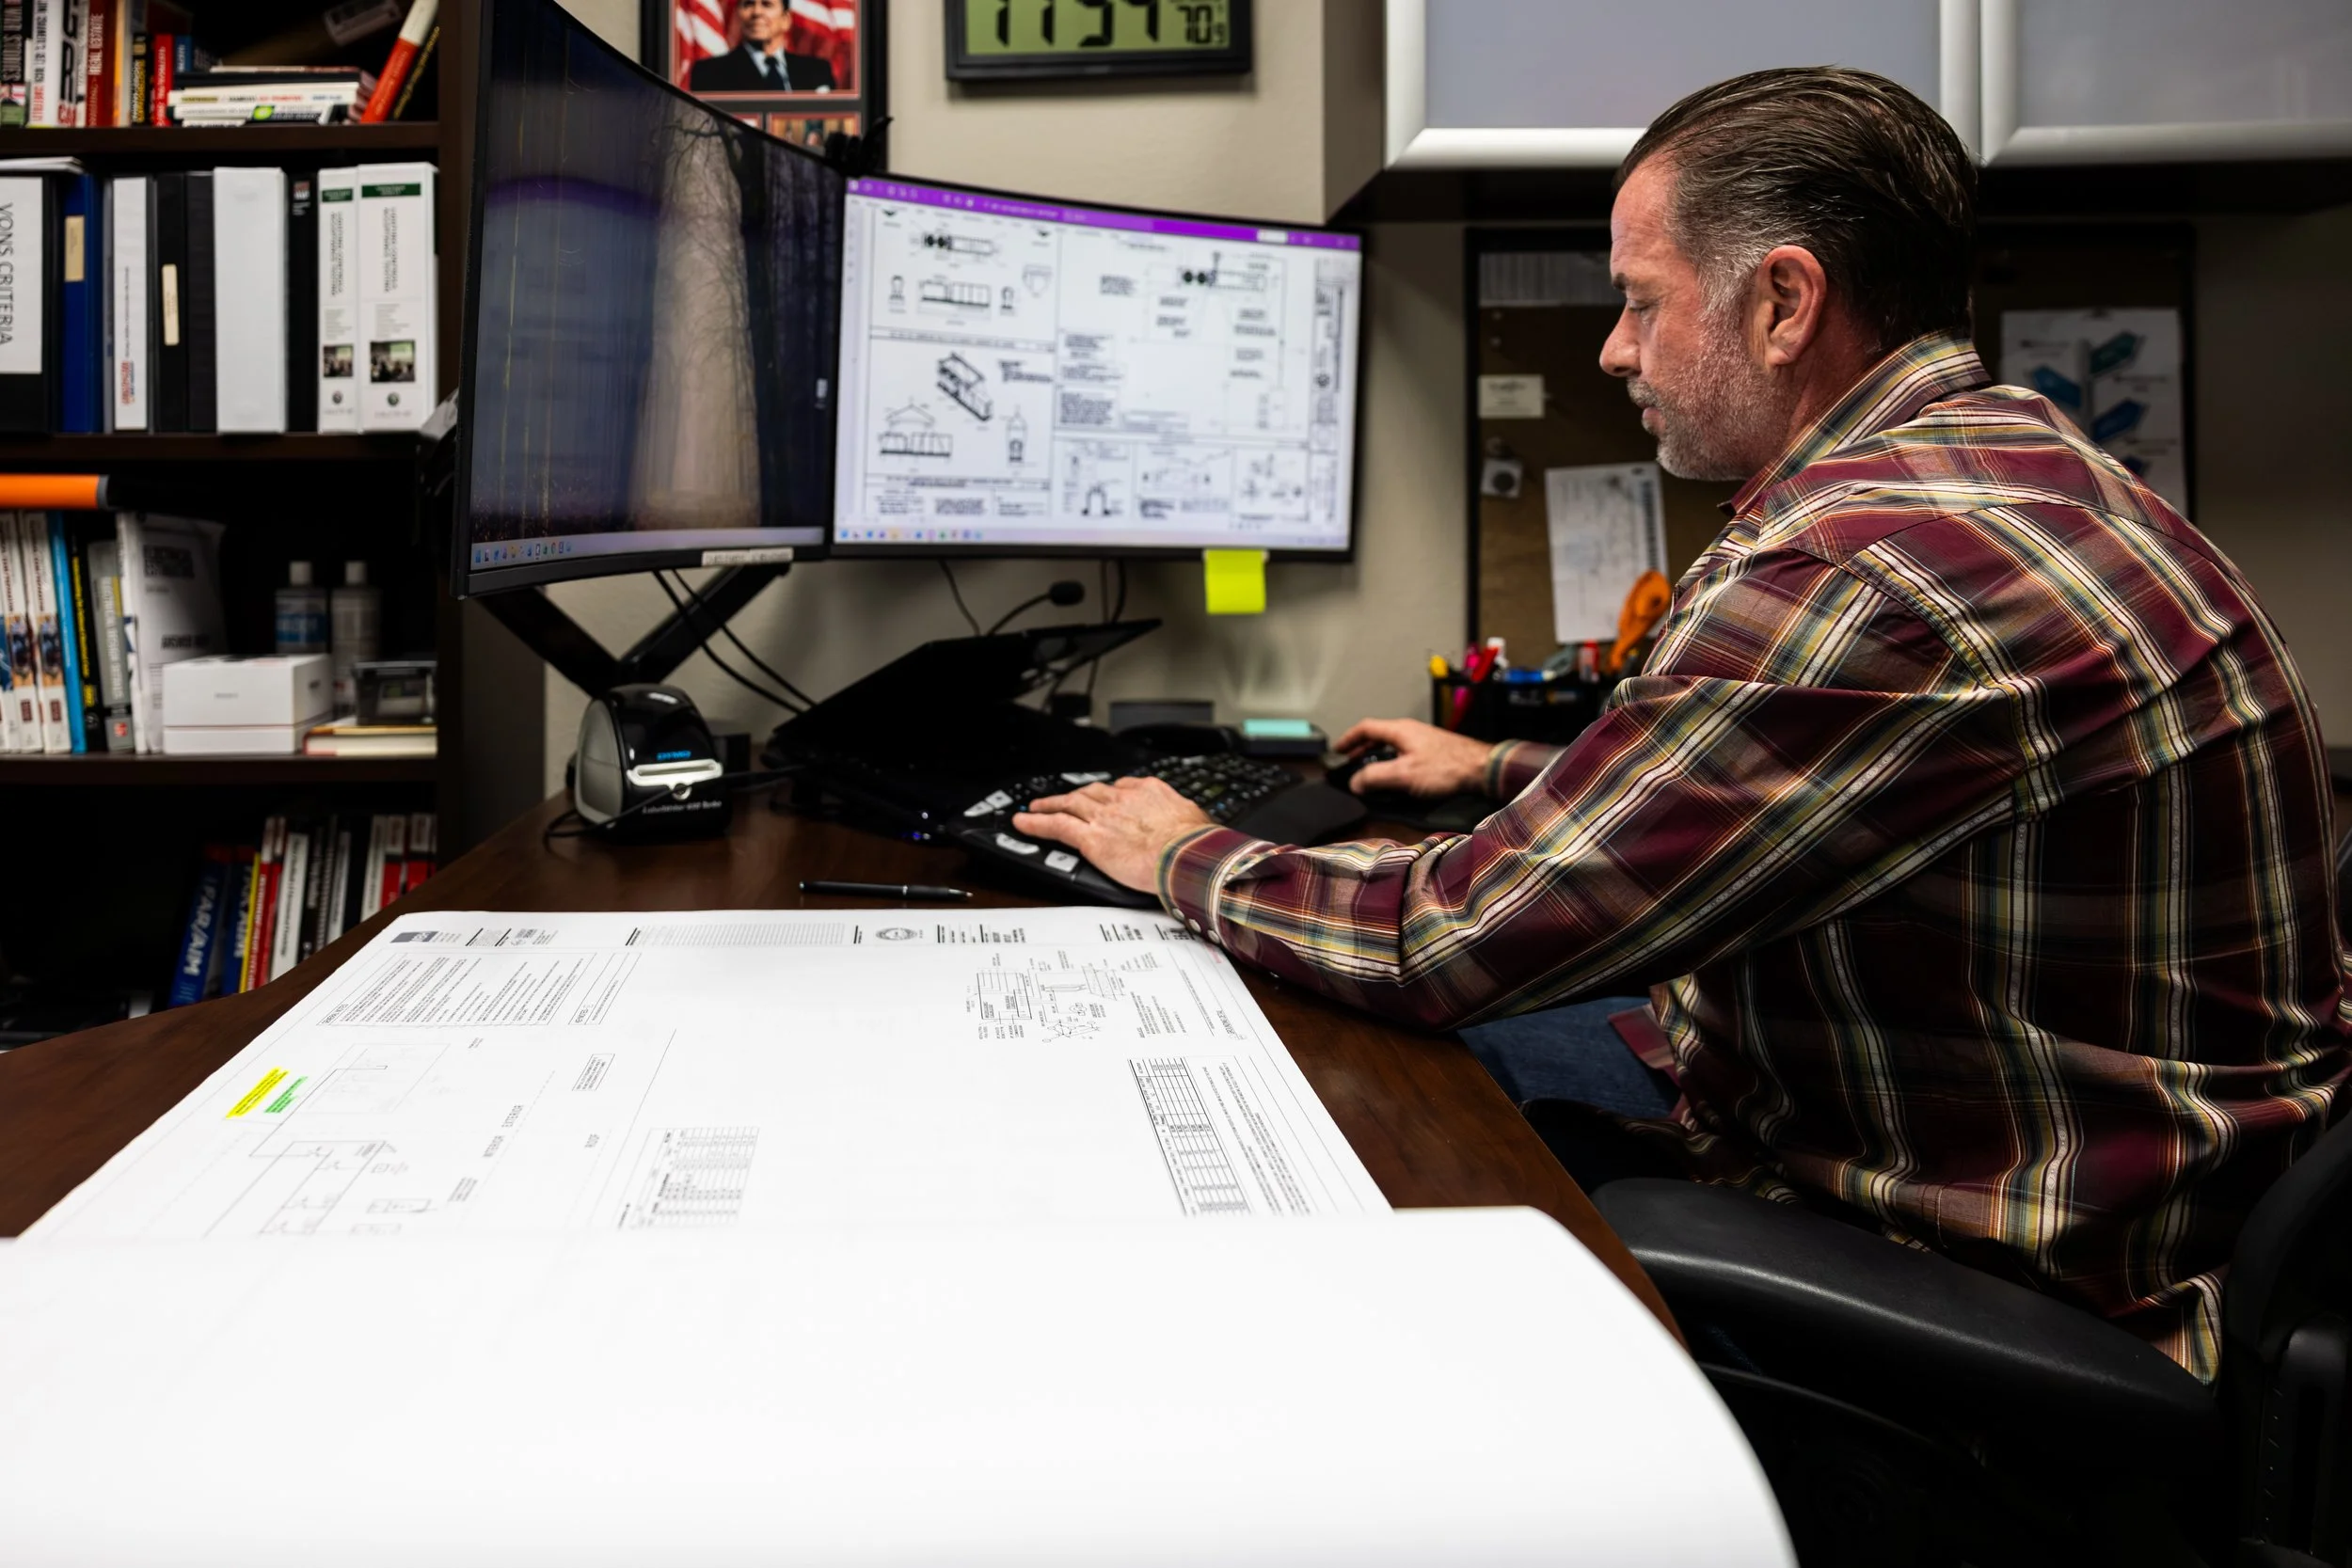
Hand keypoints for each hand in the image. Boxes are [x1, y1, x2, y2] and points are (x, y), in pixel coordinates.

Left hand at [1012, 777, 1213, 893]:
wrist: (1186, 855)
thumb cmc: (1196, 844)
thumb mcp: (1195, 821)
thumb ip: (1184, 819)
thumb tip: (1192, 826)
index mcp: (1150, 792)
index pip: (1122, 789)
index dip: (1108, 795)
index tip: (1103, 799)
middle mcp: (1123, 799)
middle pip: (1091, 793)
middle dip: (1074, 796)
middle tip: (1061, 799)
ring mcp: (1104, 817)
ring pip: (1069, 804)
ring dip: (1050, 805)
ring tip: (1035, 808)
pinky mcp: (1090, 838)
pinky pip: (1057, 826)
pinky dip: (1037, 823)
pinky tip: (1024, 823)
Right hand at [1332, 717, 1492, 798]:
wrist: (1481, 768)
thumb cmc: (1442, 769)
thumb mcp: (1404, 774)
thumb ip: (1376, 777)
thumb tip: (1354, 783)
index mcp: (1399, 730)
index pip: (1366, 728)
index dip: (1348, 739)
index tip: (1336, 751)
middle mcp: (1409, 730)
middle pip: (1378, 734)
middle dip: (1360, 748)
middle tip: (1348, 762)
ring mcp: (1422, 739)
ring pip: (1391, 743)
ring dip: (1375, 755)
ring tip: (1367, 769)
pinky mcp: (1432, 750)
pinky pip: (1402, 750)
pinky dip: (1390, 759)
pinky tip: (1393, 774)